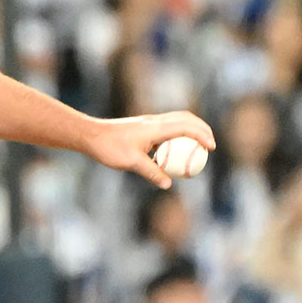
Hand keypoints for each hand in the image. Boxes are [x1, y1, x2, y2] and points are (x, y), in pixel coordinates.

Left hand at [84, 111, 215, 188]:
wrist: (90, 135)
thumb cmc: (109, 147)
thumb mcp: (131, 163)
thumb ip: (151, 173)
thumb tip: (168, 184)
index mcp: (155, 127)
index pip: (186, 127)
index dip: (202, 135)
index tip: (211, 148)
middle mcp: (154, 121)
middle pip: (186, 119)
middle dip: (203, 129)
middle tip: (211, 145)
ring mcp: (149, 122)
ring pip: (177, 120)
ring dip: (192, 129)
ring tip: (199, 146)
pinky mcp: (144, 127)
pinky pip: (168, 127)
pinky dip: (178, 135)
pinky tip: (176, 151)